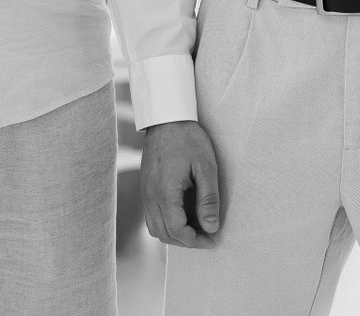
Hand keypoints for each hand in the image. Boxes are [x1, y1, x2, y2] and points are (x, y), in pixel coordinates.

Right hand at [140, 120, 222, 248]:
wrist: (166, 118)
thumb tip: (211, 227)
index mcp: (165, 193)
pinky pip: (152, 216)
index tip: (213, 239)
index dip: (196, 241)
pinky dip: (167, 223)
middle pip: (164, 234)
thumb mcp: (206, 167)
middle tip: (208, 236)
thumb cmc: (188, 140)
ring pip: (156, 228)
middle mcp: (150, 197)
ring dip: (176, 234)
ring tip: (197, 227)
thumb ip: (208, 199)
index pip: (177, 231)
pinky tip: (184, 215)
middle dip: (187, 241)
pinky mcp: (145, 188)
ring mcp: (145, 193)